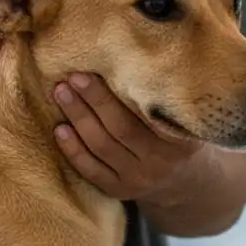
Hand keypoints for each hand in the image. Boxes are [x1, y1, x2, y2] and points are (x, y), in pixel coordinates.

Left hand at [52, 73, 206, 204]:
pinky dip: (73, 150)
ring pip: (102, 147)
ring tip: (61, 93)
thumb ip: (164, 97)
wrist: (185, 182)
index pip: (146, 113)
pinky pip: (91, 170)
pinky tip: (59, 130)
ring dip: (78, 118)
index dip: (116, 93)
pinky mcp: (119, 190)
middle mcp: (160, 161)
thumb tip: (128, 54)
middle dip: (93, 100)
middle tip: (72, 77)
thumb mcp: (184, 118)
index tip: (95, 68)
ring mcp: (138, 179)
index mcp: (180, 139)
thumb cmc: (178, 135)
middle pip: (120, 128)